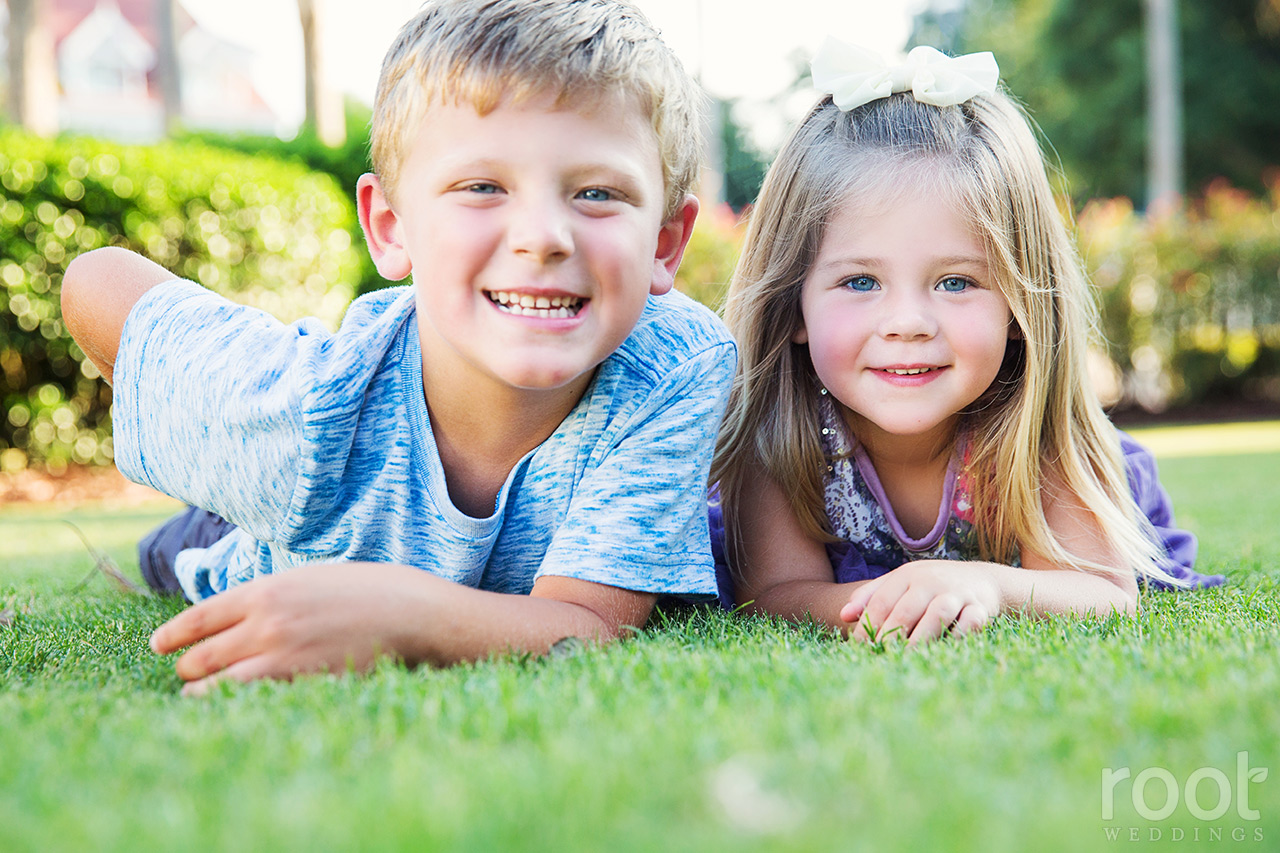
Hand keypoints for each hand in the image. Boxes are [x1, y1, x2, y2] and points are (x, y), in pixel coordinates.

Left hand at [150, 562, 427, 695]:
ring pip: (214, 683)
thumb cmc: (364, 592)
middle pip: (200, 655)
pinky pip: (247, 698)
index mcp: (265, 590)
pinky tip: (231, 704)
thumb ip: (269, 597)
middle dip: (188, 666)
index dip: (172, 634)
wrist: (409, 612)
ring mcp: (280, 655)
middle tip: (187, 671)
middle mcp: (265, 622)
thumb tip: (234, 616)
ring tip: (200, 693)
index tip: (158, 645)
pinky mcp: (298, 681)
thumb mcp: (308, 579)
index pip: (199, 617)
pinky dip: (231, 703)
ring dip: (202, 690)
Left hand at [838, 560, 999, 645]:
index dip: (868, 625)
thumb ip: (871, 596)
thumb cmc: (930, 586)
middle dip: (891, 635)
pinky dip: (958, 637)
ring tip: (907, 657)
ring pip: (937, 614)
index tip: (860, 647)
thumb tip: (844, 615)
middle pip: (906, 609)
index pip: (882, 601)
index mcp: (907, 575)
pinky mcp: (980, 606)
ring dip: (921, 638)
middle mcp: (931, 581)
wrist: (980, 578)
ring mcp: (957, 593)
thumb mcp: (900, 583)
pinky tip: (943, 651)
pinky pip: (970, 622)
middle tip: (881, 655)